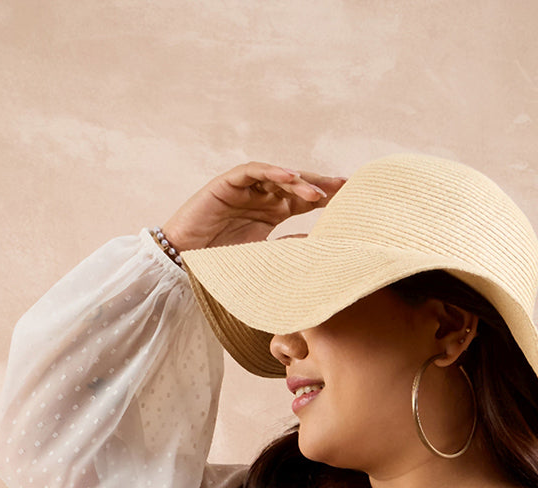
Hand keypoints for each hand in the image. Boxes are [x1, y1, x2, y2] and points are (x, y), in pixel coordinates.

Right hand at [161, 163, 345, 251]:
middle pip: (297, 184)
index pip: (305, 201)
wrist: (183, 264)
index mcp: (273, 214)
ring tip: (319, 194)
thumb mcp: (264, 259)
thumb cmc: (221, 265)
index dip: (328, 199)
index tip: (353, 202)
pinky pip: (253, 171)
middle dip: (322, 184)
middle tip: (347, 187)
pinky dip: (272, 172)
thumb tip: (321, 246)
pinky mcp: (227, 183)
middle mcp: (262, 197)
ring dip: (300, 182)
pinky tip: (290, 178)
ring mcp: (245, 189)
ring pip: (278, 176)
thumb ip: (289, 249)